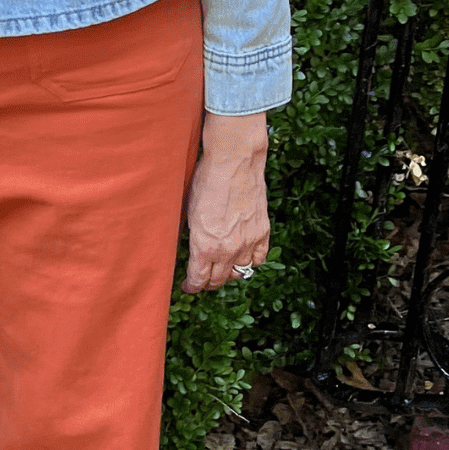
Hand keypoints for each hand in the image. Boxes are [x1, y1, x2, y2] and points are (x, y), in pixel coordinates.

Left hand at [181, 112, 269, 293]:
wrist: (233, 162)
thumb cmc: (206, 181)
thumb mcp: (188, 211)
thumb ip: (190, 235)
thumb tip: (186, 249)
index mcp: (204, 246)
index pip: (198, 280)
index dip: (192, 287)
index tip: (188, 287)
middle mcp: (227, 250)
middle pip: (219, 280)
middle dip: (208, 282)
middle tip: (202, 278)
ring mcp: (247, 243)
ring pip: (240, 273)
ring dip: (229, 273)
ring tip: (223, 268)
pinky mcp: (262, 233)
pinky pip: (258, 259)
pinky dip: (250, 262)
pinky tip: (243, 256)